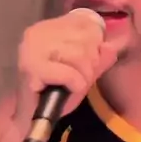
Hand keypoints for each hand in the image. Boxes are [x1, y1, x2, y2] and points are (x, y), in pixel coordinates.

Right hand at [13, 9, 117, 133]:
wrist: (30, 117)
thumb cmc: (55, 93)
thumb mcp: (83, 72)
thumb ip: (99, 59)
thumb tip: (110, 47)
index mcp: (49, 28)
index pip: (86, 24)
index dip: (94, 46)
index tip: (84, 64)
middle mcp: (38, 33)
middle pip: (86, 40)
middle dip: (90, 64)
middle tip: (76, 78)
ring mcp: (32, 48)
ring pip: (79, 55)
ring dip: (83, 76)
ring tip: (71, 84)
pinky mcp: (32, 68)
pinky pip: (69, 72)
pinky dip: (75, 84)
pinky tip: (66, 89)